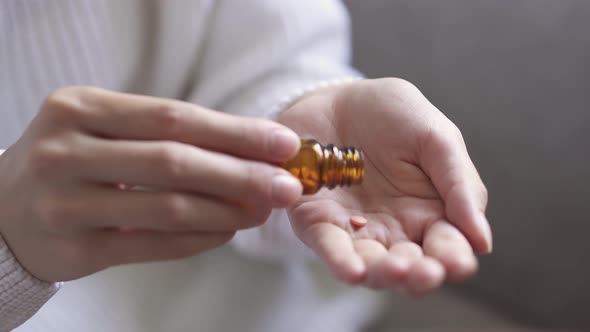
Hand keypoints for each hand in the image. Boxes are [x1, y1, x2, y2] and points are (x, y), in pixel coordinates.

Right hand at [0, 87, 301, 281]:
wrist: (4, 211)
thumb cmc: (72, 161)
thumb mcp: (104, 131)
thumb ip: (167, 137)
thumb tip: (250, 155)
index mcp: (81, 109)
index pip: (174, 117)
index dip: (236, 131)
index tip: (283, 143)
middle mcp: (66, 151)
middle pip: (175, 161)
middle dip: (241, 173)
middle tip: (286, 185)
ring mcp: (65, 202)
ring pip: (167, 207)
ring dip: (226, 211)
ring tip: (262, 210)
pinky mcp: (74, 248)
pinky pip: (153, 245)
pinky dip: (199, 240)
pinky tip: (226, 233)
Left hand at [279, 78, 491, 295]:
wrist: (340, 98)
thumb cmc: (395, 117)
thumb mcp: (437, 139)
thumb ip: (460, 185)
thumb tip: (482, 242)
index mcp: (430, 213)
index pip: (447, 247)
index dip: (454, 258)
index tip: (459, 264)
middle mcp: (394, 230)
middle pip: (410, 266)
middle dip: (418, 275)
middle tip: (426, 273)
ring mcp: (355, 229)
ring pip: (371, 264)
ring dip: (383, 273)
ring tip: (395, 270)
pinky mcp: (318, 221)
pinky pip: (329, 245)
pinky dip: (340, 260)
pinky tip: (353, 270)